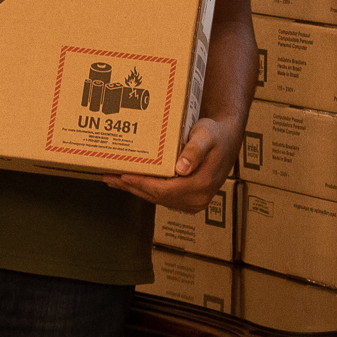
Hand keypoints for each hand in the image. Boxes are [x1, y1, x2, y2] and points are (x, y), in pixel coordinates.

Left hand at [105, 115, 239, 210]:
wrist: (227, 139)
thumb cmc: (215, 134)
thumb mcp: (207, 136)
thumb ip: (195, 151)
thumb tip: (182, 169)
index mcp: (201, 184)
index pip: (164, 190)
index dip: (142, 184)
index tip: (124, 175)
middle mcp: (197, 198)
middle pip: (157, 197)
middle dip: (132, 187)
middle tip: (109, 177)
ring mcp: (193, 202)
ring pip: (158, 198)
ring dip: (136, 190)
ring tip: (114, 179)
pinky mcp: (188, 200)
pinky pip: (163, 197)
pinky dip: (146, 190)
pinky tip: (132, 182)